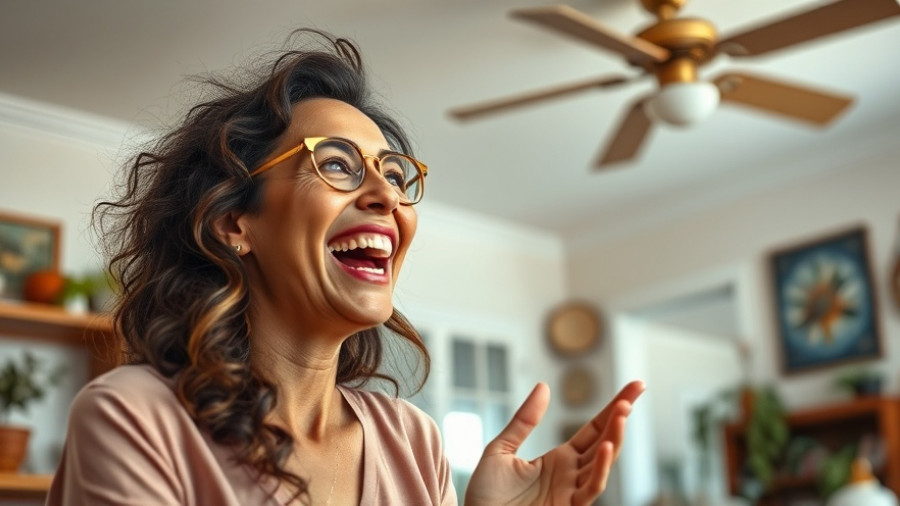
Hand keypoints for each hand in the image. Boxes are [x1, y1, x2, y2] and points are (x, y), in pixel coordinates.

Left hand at [464, 380, 644, 505]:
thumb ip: (524, 421)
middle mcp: (572, 475)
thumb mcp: (501, 450)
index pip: (594, 430)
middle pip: (605, 440)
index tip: (635, 386)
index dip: (614, 408)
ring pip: (603, 462)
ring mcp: (572, 492)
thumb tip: (544, 386)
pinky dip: (600, 469)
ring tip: (622, 412)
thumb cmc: (486, 495)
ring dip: (614, 437)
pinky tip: (605, 447)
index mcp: (559, 460)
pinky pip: (590, 489)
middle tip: (637, 388)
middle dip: (621, 416)